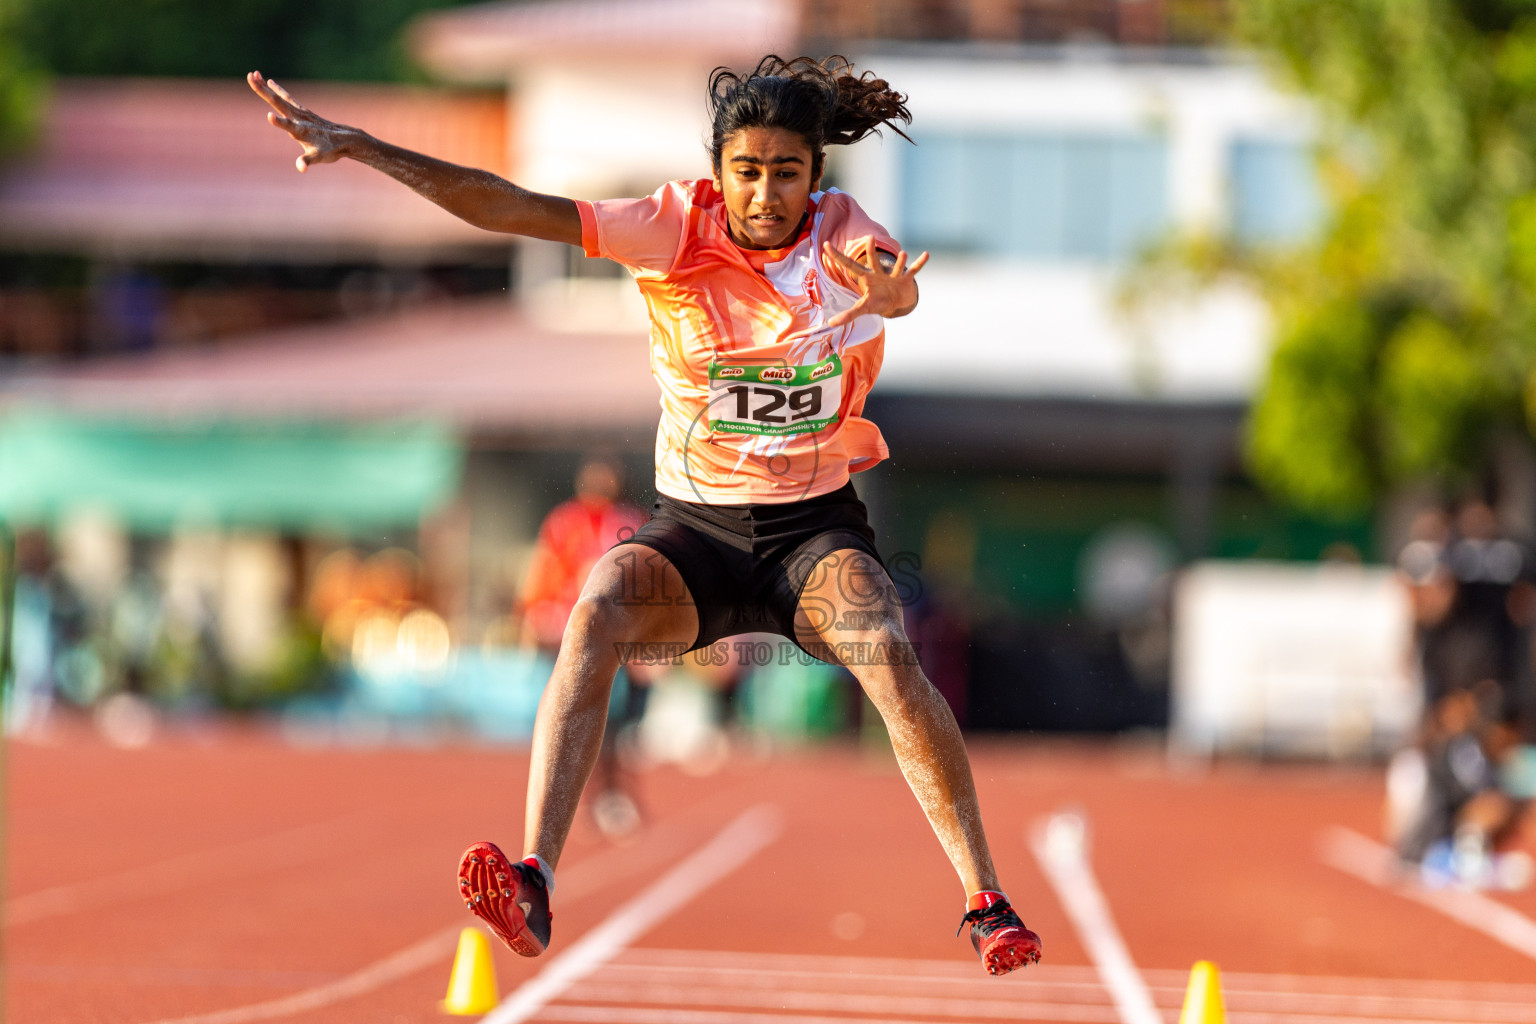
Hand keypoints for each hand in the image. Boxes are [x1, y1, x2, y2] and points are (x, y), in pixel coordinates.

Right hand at [247, 71, 361, 172]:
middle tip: (249, 77)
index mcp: (302, 131)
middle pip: (279, 103)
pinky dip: (278, 90)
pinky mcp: (303, 111)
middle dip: (264, 91)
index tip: (269, 116)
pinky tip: (270, 82)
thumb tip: (301, 168)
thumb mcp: (319, 158)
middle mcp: (300, 118)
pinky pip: (287, 98)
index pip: (289, 126)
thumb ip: (307, 161)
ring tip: (253, 73)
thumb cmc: (331, 150)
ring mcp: (301, 113)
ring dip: (266, 86)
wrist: (346, 139)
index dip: (280, 123)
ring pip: (281, 97)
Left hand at [820, 241, 929, 327]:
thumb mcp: (863, 308)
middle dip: (872, 251)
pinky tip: (926, 255)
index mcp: (867, 278)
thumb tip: (830, 324)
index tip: (826, 244)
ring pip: (896, 267)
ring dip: (901, 262)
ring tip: (904, 254)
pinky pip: (914, 271)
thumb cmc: (878, 301)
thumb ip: (848, 314)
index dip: (838, 256)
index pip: (849, 265)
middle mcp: (879, 273)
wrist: (897, 301)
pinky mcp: (906, 280)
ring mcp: (893, 276)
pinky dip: (920, 263)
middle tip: (870, 238)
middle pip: (874, 262)